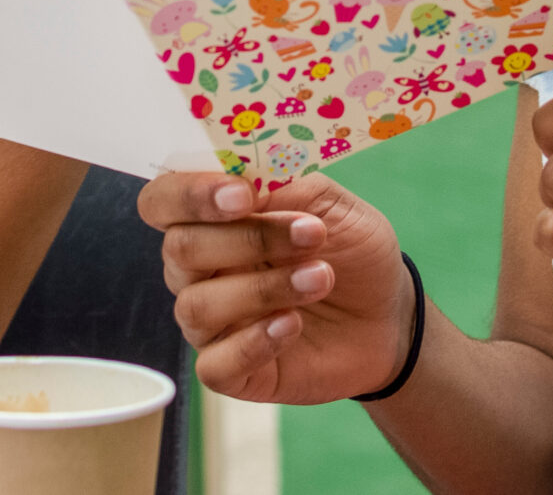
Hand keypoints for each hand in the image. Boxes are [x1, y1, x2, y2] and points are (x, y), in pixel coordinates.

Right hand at [139, 171, 412, 403]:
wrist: (389, 315)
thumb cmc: (351, 250)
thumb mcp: (332, 204)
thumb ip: (284, 185)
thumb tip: (245, 181)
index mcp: (213, 219)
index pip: (163, 201)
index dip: (189, 195)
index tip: (243, 195)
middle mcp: (200, 270)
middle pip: (179, 250)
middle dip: (246, 239)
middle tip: (312, 233)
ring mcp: (212, 323)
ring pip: (196, 306)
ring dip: (262, 289)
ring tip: (320, 278)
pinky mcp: (232, 371)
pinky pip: (214, 365)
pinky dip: (252, 343)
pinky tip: (292, 325)